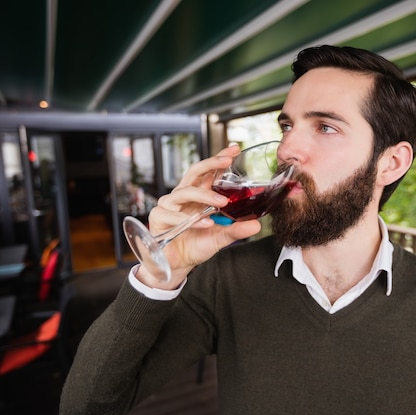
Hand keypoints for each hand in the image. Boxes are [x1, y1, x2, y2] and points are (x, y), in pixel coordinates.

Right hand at [135, 144, 261, 288]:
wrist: (178, 265)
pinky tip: (205, 223)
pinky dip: (191, 219)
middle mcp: (182, 195)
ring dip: (204, 195)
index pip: (208, 171)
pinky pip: (173, 215)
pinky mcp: (158, 218)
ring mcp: (169, 205)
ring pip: (185, 192)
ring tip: (221, 202)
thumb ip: (236, 230)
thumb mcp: (220, 237)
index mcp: (198, 195)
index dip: (219, 158)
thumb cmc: (195, 245)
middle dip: (211, 163)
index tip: (234, 149)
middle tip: (227, 161)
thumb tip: (256, 225)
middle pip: (194, 172)